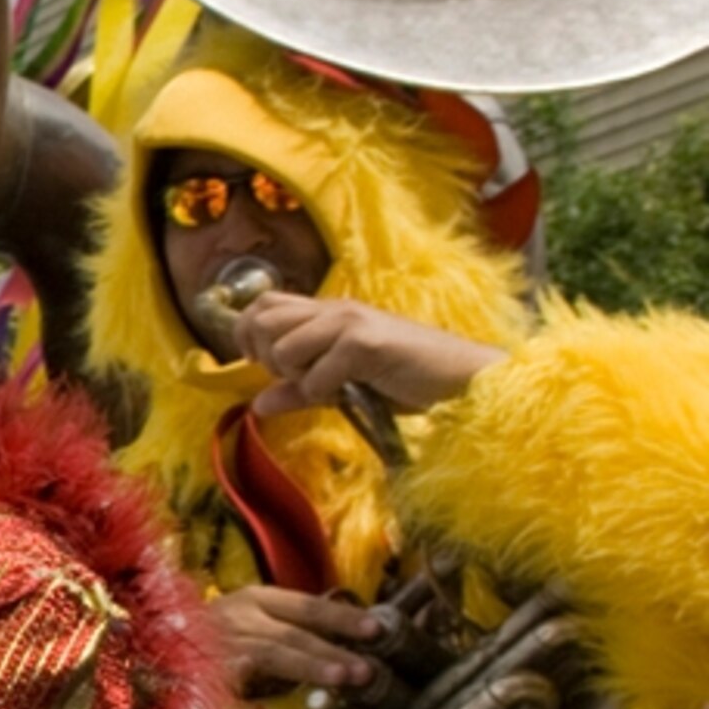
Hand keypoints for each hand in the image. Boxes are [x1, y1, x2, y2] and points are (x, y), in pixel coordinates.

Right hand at [209, 584, 386, 696]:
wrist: (149, 641)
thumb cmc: (212, 638)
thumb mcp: (252, 625)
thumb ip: (290, 635)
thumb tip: (346, 654)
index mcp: (256, 599)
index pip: (308, 605)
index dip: (343, 617)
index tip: (379, 629)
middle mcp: (240, 614)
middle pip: (294, 630)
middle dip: (333, 649)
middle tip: (368, 669)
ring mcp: (220, 639)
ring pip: (272, 652)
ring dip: (310, 666)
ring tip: (344, 678)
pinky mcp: (200, 664)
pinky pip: (234, 673)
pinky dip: (253, 680)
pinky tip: (273, 688)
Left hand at [236, 293, 503, 416]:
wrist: (461, 379)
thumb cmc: (407, 379)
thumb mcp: (343, 386)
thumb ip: (300, 390)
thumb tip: (257, 404)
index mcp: (328, 312)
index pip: (262, 304)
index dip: (247, 333)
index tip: (262, 364)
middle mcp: (335, 309)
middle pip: (262, 320)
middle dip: (266, 357)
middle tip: (299, 376)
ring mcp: (351, 322)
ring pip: (283, 347)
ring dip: (296, 375)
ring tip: (329, 384)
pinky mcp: (366, 342)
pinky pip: (317, 375)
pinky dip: (326, 392)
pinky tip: (352, 391)